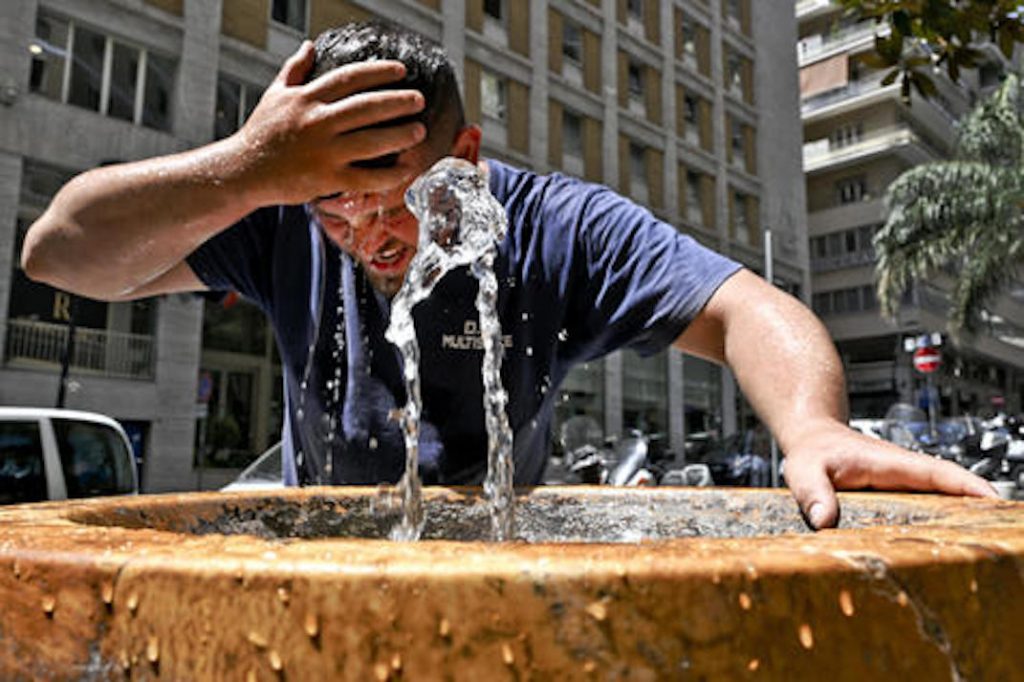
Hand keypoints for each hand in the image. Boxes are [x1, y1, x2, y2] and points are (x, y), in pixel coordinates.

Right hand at [231, 41, 426, 205]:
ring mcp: (323, 152)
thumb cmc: (261, 132)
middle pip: (366, 107)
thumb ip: (295, 70)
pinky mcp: (326, 179)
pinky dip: (389, 175)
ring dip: (400, 135)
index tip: (401, 71)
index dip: (378, 72)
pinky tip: (406, 170)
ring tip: (420, 131)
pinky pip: (365, 177)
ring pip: (371, 141)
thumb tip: (310, 46)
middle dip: (398, 101)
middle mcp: (317, 122)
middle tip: (419, 100)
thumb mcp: (275, 95)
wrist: (242, 170)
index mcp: (307, 98)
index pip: (350, 78)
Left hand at [781, 419, 998, 529]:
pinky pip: (928, 505)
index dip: (968, 487)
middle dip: (979, 507)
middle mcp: (903, 472)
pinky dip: (944, 519)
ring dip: (965, 515)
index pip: (938, 473)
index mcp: (890, 464)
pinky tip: (952, 542)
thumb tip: (824, 520)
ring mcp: (903, 483)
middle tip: (1001, 532)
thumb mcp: (804, 470)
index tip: (994, 500)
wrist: (812, 437)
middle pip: (952, 489)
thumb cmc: (811, 450)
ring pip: (943, 498)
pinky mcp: (898, 493)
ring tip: (986, 543)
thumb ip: (812, 494)